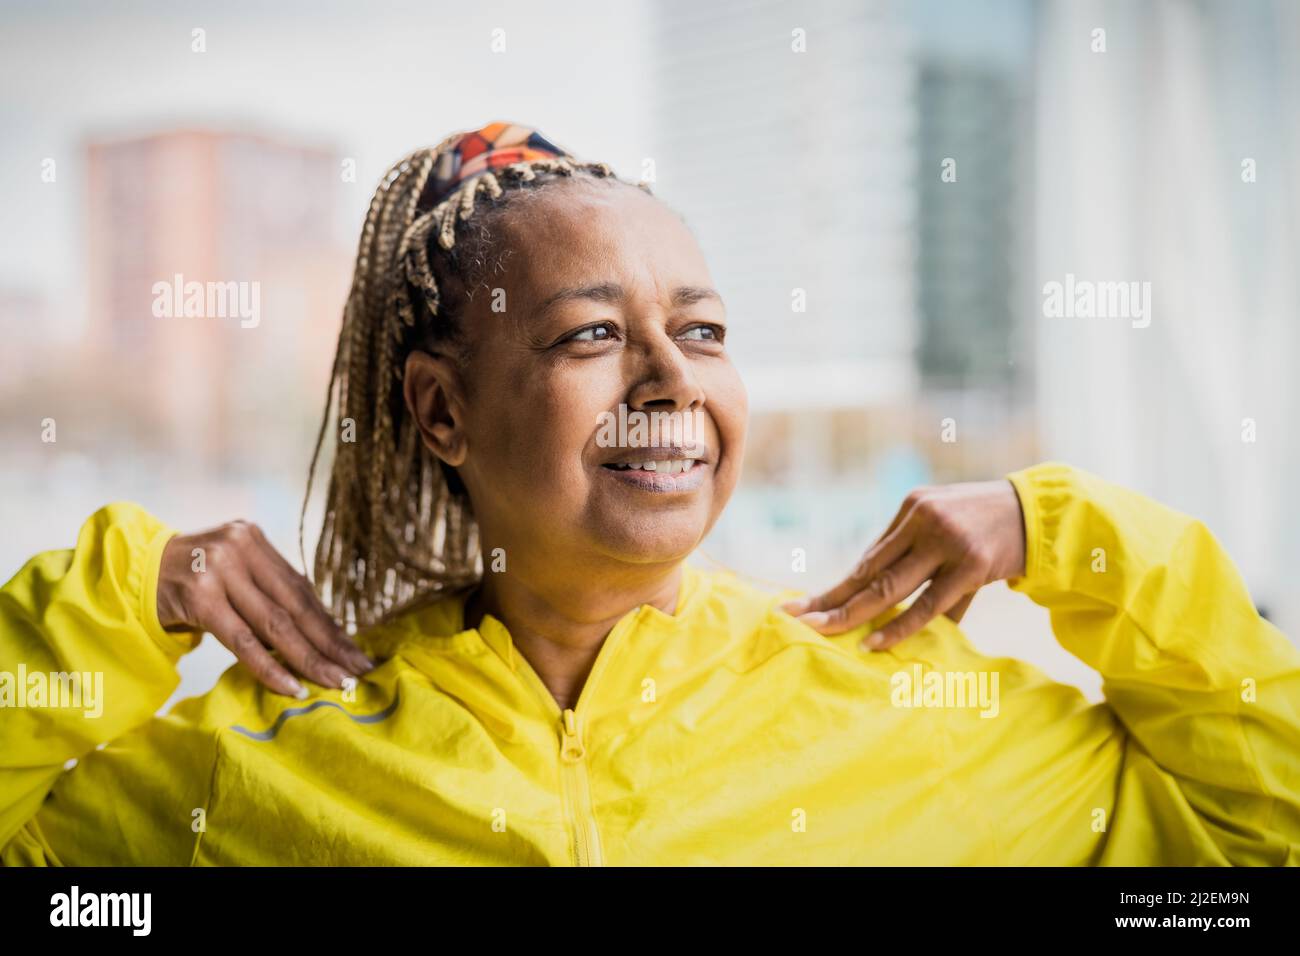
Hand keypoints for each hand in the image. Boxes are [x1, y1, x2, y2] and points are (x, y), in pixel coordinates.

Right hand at [157, 520, 373, 696]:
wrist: (128, 574)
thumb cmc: (188, 581)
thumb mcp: (231, 573)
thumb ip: (268, 592)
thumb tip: (324, 634)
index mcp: (253, 538)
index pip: (301, 589)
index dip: (330, 623)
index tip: (355, 651)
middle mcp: (239, 547)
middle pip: (296, 606)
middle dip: (330, 643)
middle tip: (358, 671)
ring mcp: (218, 570)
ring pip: (275, 624)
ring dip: (309, 658)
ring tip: (335, 682)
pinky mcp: (199, 598)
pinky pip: (243, 641)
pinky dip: (270, 667)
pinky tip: (293, 686)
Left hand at [780, 480, 1026, 650]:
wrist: (1039, 512)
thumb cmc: (986, 528)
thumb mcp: (945, 530)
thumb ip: (915, 558)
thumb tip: (883, 605)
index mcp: (911, 507)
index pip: (866, 558)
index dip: (834, 586)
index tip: (802, 604)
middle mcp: (922, 519)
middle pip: (868, 572)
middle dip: (830, 600)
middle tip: (795, 619)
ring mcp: (946, 542)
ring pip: (891, 588)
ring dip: (854, 615)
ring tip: (822, 632)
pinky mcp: (971, 565)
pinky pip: (929, 605)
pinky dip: (900, 626)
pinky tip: (873, 642)